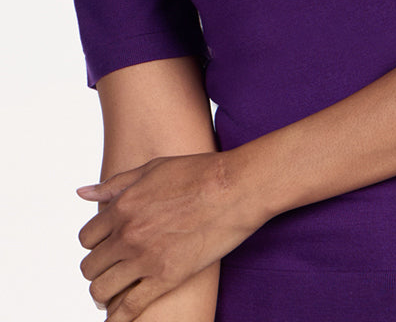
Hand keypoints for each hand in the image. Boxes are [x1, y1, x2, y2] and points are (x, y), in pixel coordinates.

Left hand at [77, 152, 263, 320]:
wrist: (234, 188)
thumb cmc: (197, 172)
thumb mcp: (152, 169)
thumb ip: (115, 184)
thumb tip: (82, 193)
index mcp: (122, 206)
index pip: (87, 237)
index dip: (94, 244)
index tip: (105, 248)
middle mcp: (128, 234)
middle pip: (90, 266)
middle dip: (98, 270)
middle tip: (111, 271)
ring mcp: (145, 258)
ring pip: (102, 290)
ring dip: (104, 294)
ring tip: (114, 293)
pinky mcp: (166, 278)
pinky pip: (130, 308)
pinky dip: (119, 319)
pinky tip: (118, 321)